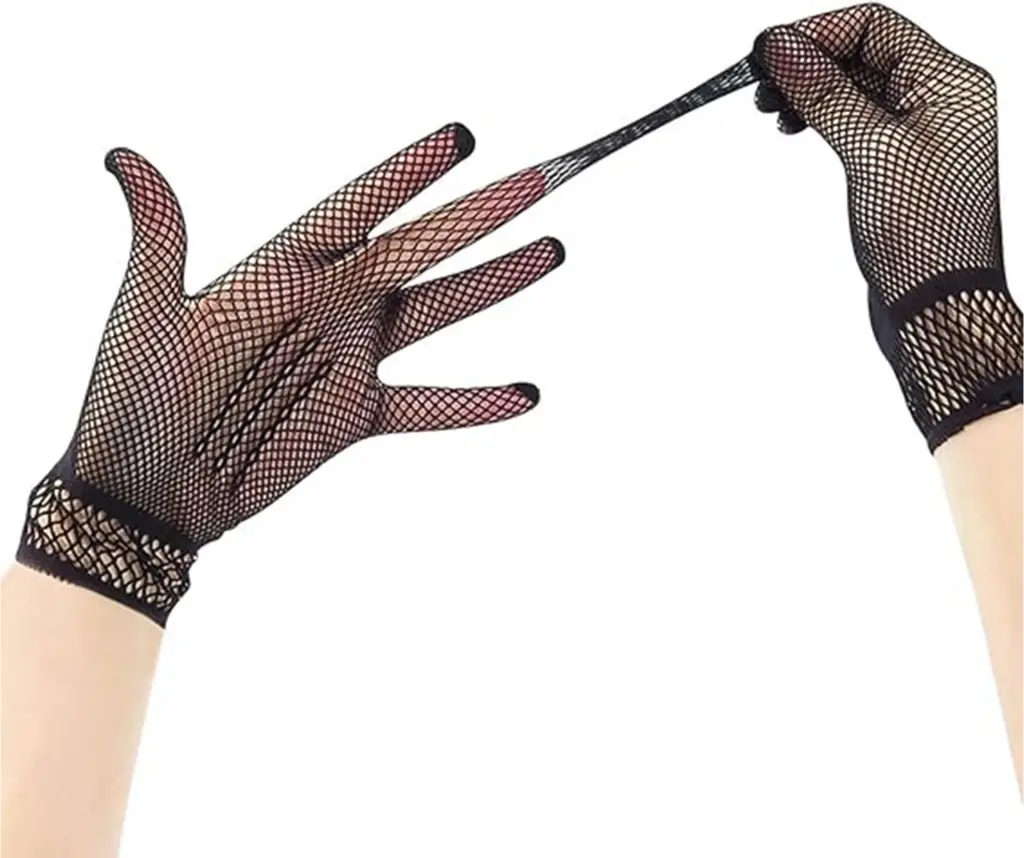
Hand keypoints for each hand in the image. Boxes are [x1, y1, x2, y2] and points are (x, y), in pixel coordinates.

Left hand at [18, 124, 563, 623]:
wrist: (145, 493)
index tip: (460, 140)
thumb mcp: (145, 319)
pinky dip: (472, 403)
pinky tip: (521, 393)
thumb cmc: (133, 401)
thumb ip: (160, 241)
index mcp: (278, 274)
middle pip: (414, 251)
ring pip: (433, 314)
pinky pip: (425, 405)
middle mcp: (324, 307)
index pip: (354, 211)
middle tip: (533, 181)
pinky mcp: (353, 416)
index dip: (406, 175)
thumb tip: (126, 162)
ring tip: (546, 252)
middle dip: (475, 216)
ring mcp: (345, 361)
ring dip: (491, 285)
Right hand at [753, 4, 1020, 449]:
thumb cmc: (926, 234)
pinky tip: (794, 126)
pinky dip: (820, 115)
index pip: (874, 25)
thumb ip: (823, 92)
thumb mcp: (868, 150)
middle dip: (807, 60)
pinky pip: (854, 117)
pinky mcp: (897, 158)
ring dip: (809, 88)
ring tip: (770, 107)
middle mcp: (939, 98)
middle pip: (862, 50)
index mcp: (949, 82)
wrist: (935, 301)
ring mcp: (918, 129)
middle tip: (760, 82)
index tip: (767, 52)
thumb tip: (783, 47)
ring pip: (853, 84)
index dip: (816, 33)